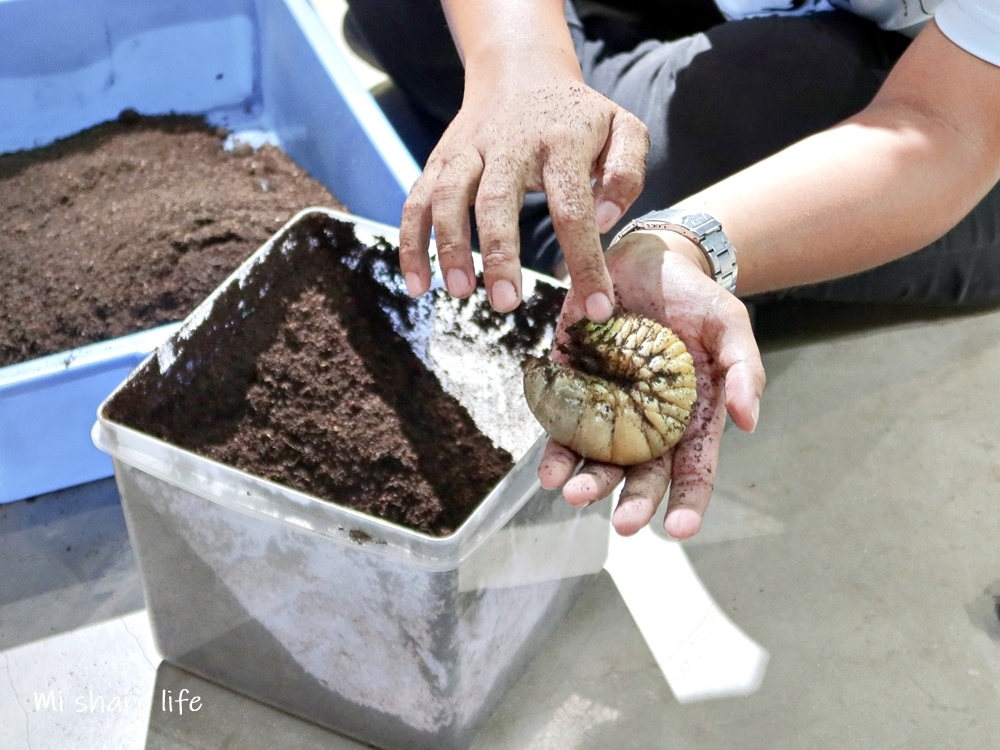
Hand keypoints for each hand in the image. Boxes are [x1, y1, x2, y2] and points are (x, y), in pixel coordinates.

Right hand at [399, 64, 647, 319]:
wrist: (521, 74)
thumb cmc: (578, 120)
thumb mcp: (622, 130)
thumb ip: (627, 173)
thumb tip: (605, 223)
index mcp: (561, 142)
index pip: (574, 208)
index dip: (584, 261)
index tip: (596, 310)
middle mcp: (509, 145)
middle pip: (497, 200)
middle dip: (499, 254)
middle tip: (507, 304)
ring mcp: (468, 152)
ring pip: (448, 197)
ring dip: (450, 246)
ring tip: (462, 293)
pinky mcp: (439, 162)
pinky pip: (416, 201)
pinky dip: (412, 242)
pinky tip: (418, 285)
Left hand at [537, 231, 765, 538]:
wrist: (649, 259)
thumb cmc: (696, 300)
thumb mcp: (729, 327)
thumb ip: (744, 371)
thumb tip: (748, 423)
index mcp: (691, 420)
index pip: (692, 473)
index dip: (688, 504)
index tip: (678, 530)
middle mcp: (647, 424)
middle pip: (641, 476)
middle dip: (632, 502)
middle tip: (622, 524)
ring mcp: (608, 408)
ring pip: (598, 459)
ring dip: (587, 481)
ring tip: (574, 494)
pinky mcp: (573, 387)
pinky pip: (562, 427)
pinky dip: (555, 450)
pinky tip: (549, 471)